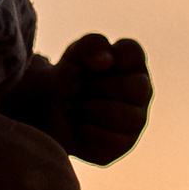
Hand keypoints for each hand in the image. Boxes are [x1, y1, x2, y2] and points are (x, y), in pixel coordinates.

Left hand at [7, 34, 152, 166]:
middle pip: (133, 87)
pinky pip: (111, 140)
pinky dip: (85, 132)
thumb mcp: (74, 55)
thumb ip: (91, 45)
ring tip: (71, 108)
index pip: (131, 53)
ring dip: (88, 109)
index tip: (86, 66)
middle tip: (73, 90)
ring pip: (124, 116)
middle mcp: (142, 91)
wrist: (45, 112)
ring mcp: (137, 119)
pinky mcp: (123, 144)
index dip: (103, 58)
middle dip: (94, 88)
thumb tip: (106, 60)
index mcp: (134, 64)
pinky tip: (76, 127)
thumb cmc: (67, 78)